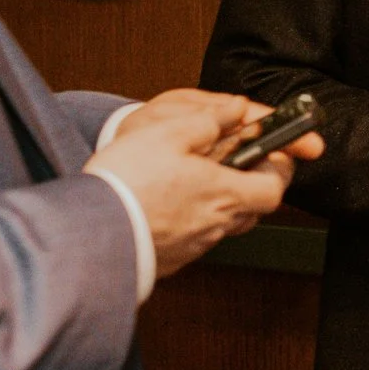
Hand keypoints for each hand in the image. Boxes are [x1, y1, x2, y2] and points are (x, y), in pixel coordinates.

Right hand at [87, 89, 320, 276]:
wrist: (90, 233)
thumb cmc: (128, 182)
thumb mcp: (167, 134)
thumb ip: (208, 121)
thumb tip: (236, 110)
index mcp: (224, 193)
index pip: (275, 189)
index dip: (278, 170)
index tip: (272, 154)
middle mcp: (217, 224)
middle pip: (254, 208)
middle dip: (252, 184)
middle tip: (235, 163)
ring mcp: (195, 245)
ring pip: (225, 223)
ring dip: (221, 202)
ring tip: (198, 180)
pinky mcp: (173, 259)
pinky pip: (197, 237)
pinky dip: (194, 219)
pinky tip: (171, 204)